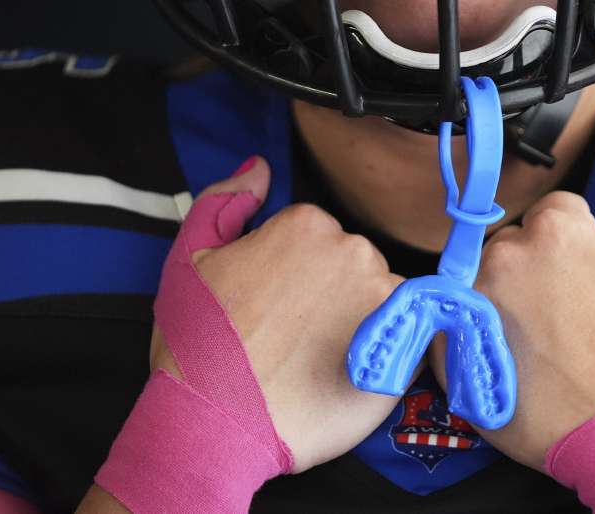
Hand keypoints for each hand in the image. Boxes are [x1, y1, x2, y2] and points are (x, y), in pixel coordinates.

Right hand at [149, 157, 405, 471]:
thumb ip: (225, 202)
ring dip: (360, 324)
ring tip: (317, 362)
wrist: (216, 427)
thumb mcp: (188, 260)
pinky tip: (344, 379)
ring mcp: (385, 300)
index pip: (318, 240)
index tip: (276, 308)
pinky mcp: (406, 349)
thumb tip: (259, 168)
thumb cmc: (198, 347)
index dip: (295, 276)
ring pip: (381, 301)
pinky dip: (383, 356)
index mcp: (307, 225)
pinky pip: (405, 341)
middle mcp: (354, 251)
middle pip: (354, 266)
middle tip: (293, 338)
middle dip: (331, 295)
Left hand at [429, 150, 594, 470]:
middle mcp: (503, 259)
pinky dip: (478, 335)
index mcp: (555, 232)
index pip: (558, 213)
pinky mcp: (451, 352)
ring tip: (546, 341)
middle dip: (540, 266)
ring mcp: (472, 306)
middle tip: (574, 313)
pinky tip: (516, 360)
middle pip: (516, 243)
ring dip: (507, 298)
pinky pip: (458, 325)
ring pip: (485, 282)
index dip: (583, 242)